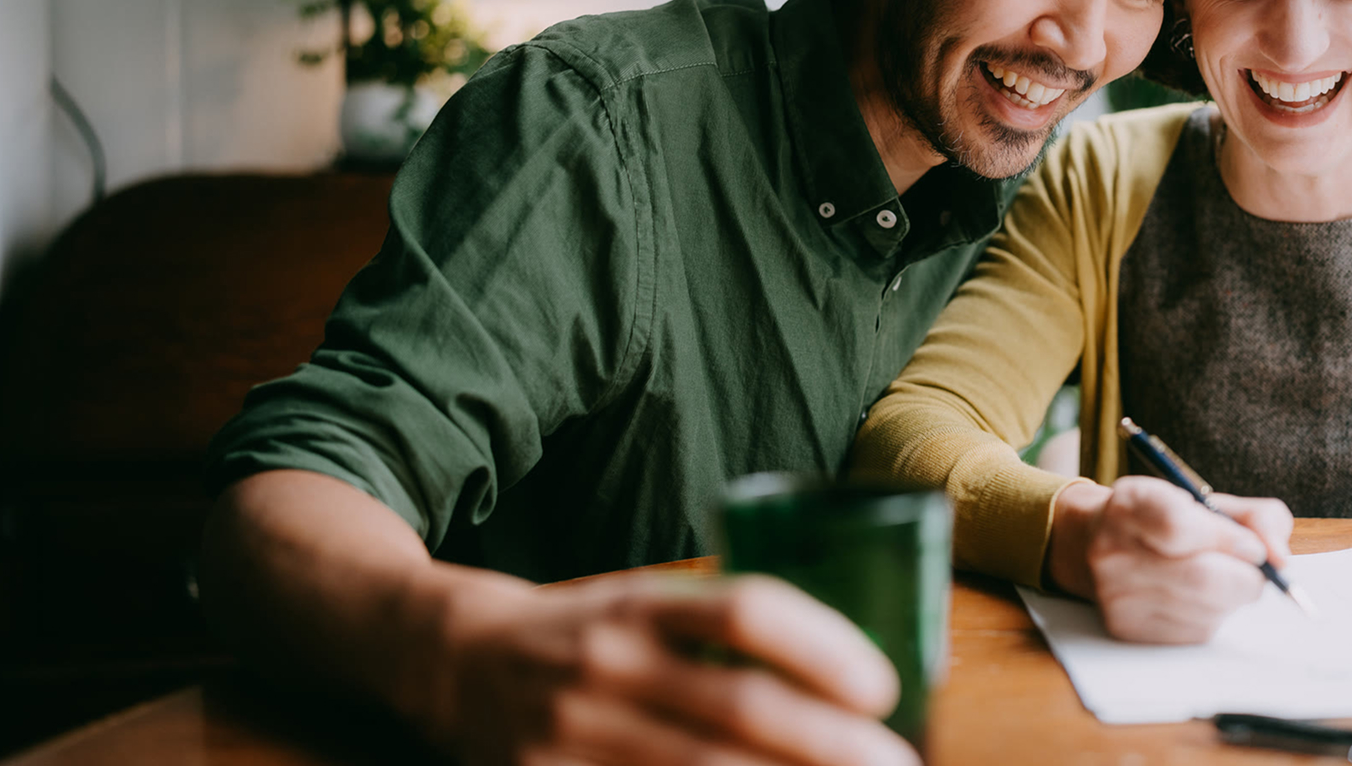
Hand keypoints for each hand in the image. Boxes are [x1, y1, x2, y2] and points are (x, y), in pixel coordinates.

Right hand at [429, 569, 918, 765]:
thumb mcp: (642, 601)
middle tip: (899, 764)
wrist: (452, 660)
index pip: (744, 610)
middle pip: (739, 707)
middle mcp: (606, 664)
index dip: (822, 647)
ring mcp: (571, 736)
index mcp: (638, 604)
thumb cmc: (581, 631)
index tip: (884, 687)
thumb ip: (719, 629)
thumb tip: (847, 674)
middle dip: (832, 745)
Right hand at [1047, 478, 1292, 643]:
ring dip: (1231, 598)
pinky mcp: (1126, 628)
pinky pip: (1195, 631)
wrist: (1095, 545)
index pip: (1180, 527)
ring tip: (1218, 579)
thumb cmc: (1165, 520)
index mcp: (1131, 504)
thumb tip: (1280, 558)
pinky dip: (1213, 616)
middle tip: (1251, 569)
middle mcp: (1113, 550)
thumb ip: (1257, 517)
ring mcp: (1116, 594)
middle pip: (1201, 579)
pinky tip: (1197, 598)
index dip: (1227, 539)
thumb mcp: (1206, 500)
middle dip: (1245, 578)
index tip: (1252, 546)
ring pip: (1206, 610)